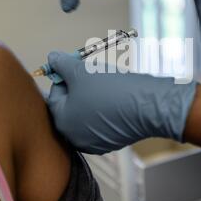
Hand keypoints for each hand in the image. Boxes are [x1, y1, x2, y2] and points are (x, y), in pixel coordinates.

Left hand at [47, 52, 196, 154]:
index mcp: (62, 122)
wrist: (148, 106)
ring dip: (93, 97)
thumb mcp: (81, 71)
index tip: (76, 67)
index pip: (54, 94)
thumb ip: (61, 64)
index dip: (64, 76)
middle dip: (79, 88)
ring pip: (87, 113)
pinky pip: (103, 121)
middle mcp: (75, 137)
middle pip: (70, 106)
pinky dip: (107, 109)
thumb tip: (52, 58)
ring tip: (108, 84)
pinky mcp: (113, 142)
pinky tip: (118, 98)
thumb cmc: (111, 90)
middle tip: (93, 74)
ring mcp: (95, 142)